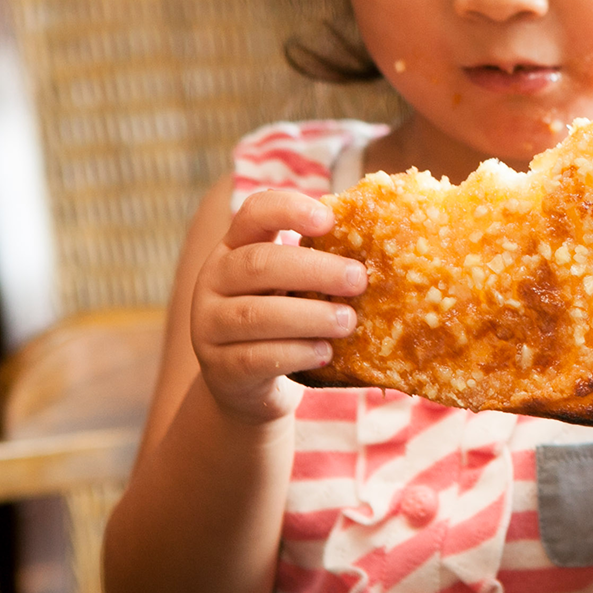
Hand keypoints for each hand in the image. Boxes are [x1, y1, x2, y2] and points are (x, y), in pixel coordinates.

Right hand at [189, 190, 365, 425]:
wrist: (241, 383)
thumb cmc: (279, 320)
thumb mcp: (289, 286)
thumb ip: (316, 265)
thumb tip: (383, 250)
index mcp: (235, 248)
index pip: (253, 213)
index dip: (289, 209)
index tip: (329, 219)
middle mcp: (214, 281)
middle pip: (259, 264)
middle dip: (315, 270)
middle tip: (359, 279)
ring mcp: (210, 325)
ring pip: (256, 315)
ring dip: (310, 316)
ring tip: (348, 321)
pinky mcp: (220, 367)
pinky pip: (256, 357)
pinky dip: (296, 353)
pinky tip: (325, 352)